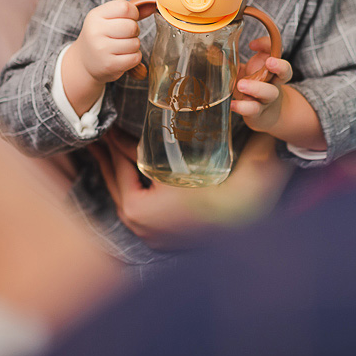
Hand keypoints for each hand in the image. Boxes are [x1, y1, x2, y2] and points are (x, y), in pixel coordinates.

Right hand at [70, 0, 142, 83]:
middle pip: (131, 26)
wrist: (84, 62)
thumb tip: (154, 5)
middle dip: (135, 31)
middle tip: (126, 35)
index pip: (124, 7)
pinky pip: (135, 58)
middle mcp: (96, 31)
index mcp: (95, 16)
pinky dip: (134, 58)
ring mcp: (101, 49)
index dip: (133, 13)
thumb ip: (130, 12)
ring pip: (135, 43)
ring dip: (134, 45)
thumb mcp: (107, 19)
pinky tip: (124, 57)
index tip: (129, 19)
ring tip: (123, 47)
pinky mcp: (109, 65)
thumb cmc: (101, 37)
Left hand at [92, 131, 290, 249]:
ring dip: (115, 174)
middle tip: (102, 134)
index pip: (123, 165)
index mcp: (139, 207)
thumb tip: (148, 116)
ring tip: (106, 152)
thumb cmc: (226, 186)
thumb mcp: (189, 159)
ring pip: (122, 199)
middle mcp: (138, 225)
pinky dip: (128, 191)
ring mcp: (148, 236)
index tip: (111, 125)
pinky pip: (135, 212)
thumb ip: (163, 140)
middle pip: (116, 183)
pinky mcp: (159, 240)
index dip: (116, 142)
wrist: (252, 215)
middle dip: (108, 157)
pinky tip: (128, 177)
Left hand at [232, 36, 292, 133]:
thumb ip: (235, 58)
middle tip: (269, 62)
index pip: (278, 51)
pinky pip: (253, 109)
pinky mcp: (257, 112)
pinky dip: (242, 107)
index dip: (268, 46)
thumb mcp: (249, 69)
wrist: (265, 113)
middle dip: (279, 66)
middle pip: (284, 73)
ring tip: (241, 85)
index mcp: (272, 68)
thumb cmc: (255, 84)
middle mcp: (273, 82)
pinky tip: (232, 104)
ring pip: (269, 93)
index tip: (251, 45)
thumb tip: (213, 48)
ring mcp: (267, 98)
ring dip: (256, 88)